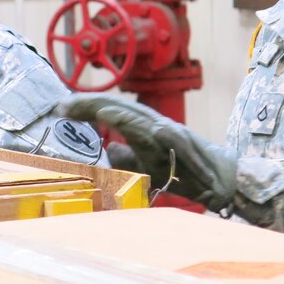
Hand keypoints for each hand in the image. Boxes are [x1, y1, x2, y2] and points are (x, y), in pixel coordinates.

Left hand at [60, 94, 237, 210]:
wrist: (223, 180)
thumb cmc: (187, 174)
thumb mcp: (149, 166)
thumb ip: (128, 157)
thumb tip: (109, 148)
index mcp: (145, 128)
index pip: (111, 111)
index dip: (86, 107)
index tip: (62, 108)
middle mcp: (153, 123)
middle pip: (115, 105)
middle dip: (86, 103)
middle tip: (60, 104)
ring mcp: (164, 129)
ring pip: (127, 110)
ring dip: (99, 106)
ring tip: (75, 105)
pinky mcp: (174, 138)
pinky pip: (145, 126)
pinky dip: (125, 118)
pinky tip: (107, 115)